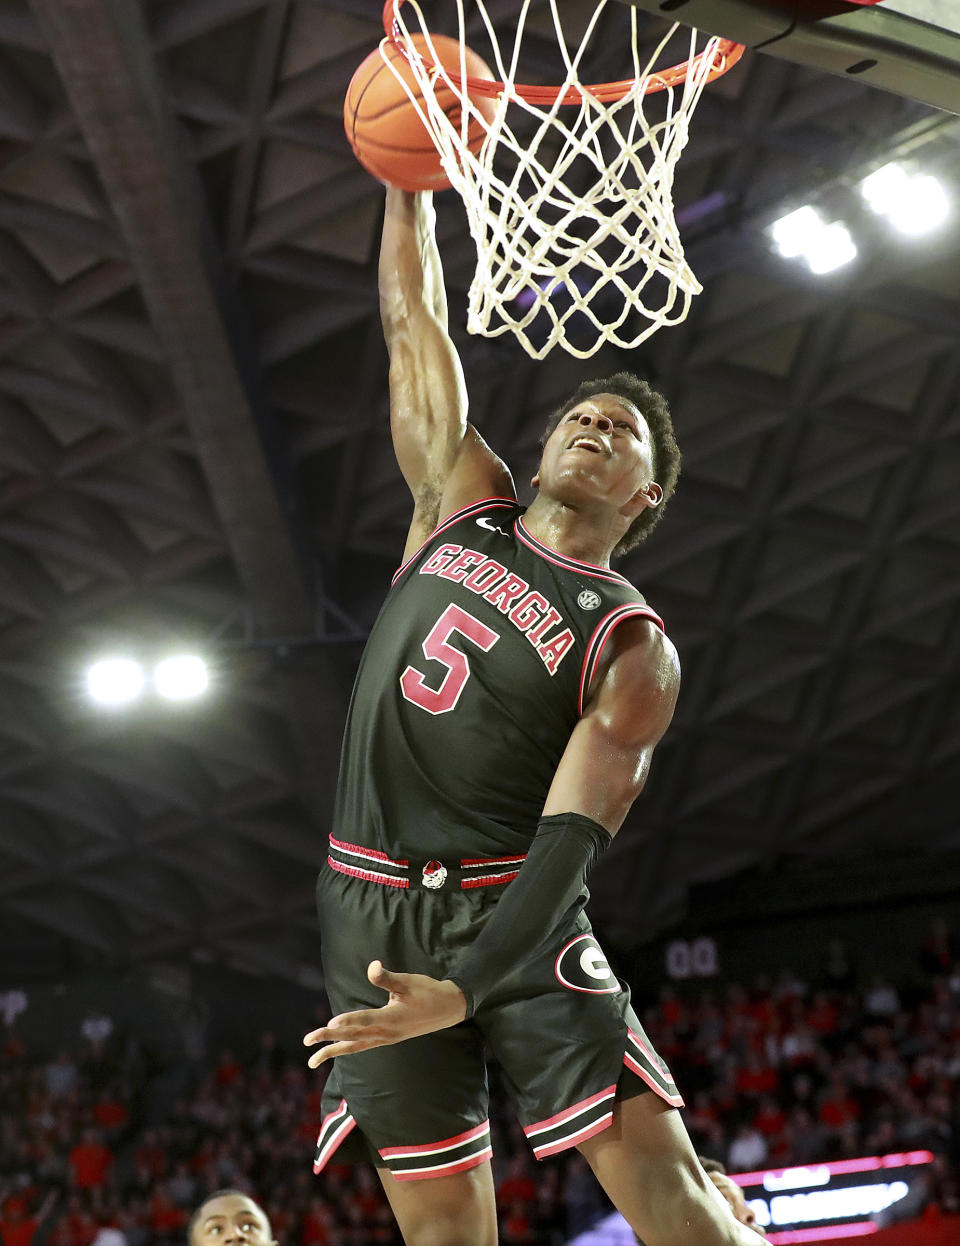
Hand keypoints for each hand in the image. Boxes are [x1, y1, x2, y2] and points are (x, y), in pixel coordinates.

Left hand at [303, 961, 466, 1067]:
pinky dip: (348, 1049)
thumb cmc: (427, 991)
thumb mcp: (408, 982)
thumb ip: (387, 977)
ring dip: (334, 1051)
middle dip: (329, 1041)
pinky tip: (338, 1049)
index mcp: (392, 1019)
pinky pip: (364, 1046)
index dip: (347, 1021)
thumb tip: (372, 966)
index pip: (364, 1020)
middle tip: (307, 1042)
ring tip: (313, 1060)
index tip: (330, 1025)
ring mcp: (387, 1038)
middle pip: (353, 1038)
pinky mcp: (389, 1038)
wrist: (448, 1008)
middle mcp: (387, 1033)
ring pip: (355, 1047)